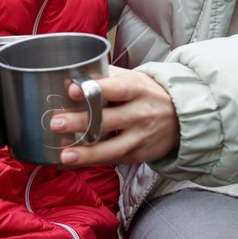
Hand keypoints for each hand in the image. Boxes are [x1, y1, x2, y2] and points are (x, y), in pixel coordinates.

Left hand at [49, 68, 179, 165]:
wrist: (182, 117)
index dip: (94, 90)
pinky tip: (70, 162)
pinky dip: (90, 162)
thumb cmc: (147, 94)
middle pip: (108, 120)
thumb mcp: (132, 78)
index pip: (116, 89)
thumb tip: (71, 76)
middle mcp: (140, 113)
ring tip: (64, 155)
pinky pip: (111, 159)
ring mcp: (139, 137)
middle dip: (81, 123)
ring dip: (87, 153)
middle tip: (56, 122)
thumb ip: (105, 76)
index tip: (71, 90)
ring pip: (112, 147)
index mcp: (137, 89)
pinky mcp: (137, 154)